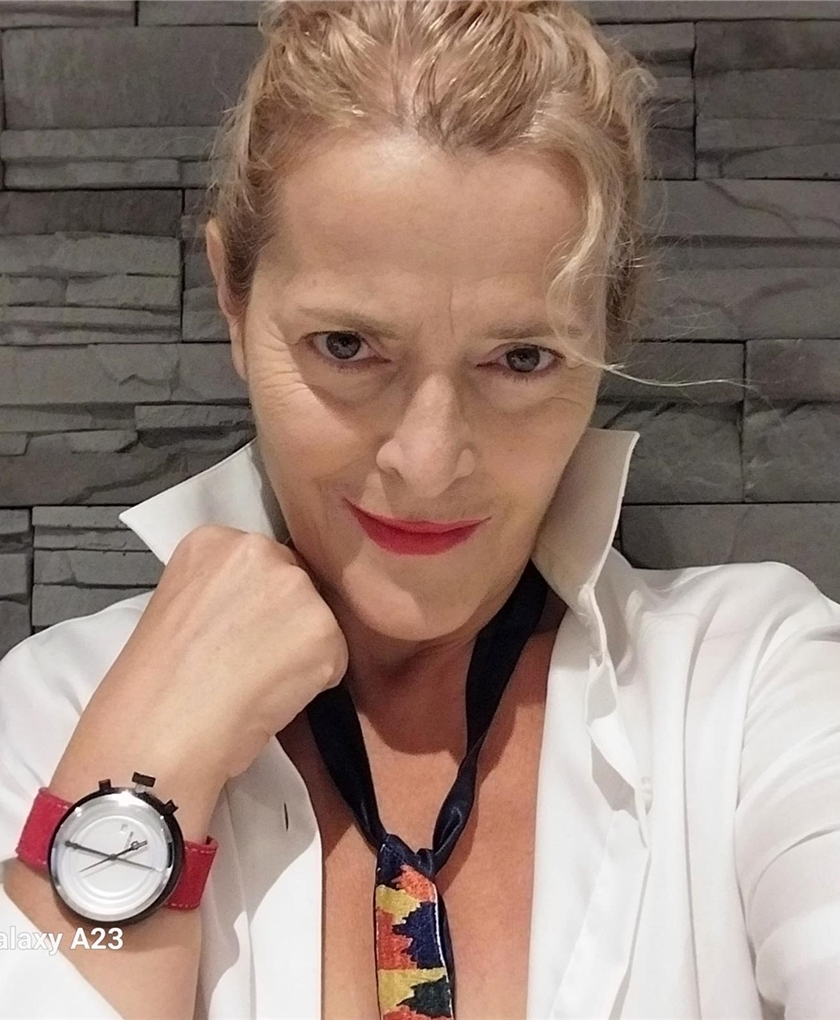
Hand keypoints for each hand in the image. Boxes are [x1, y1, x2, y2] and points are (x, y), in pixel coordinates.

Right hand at [51, 525, 348, 807]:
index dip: (255, 604)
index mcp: (215, 540)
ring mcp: (295, 588)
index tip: (233, 632)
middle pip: (296, 583)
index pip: (263, 562)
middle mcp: (258, 550)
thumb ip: (228, 593)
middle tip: (246, 660)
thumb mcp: (181, 607)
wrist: (159, 732)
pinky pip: (335, 658)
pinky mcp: (324, 630)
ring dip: (301, 652)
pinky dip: (314, 683)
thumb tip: (263, 611)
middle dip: (284, 621)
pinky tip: (272, 696)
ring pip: (319, 620)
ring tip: (254, 681)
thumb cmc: (157, 685)